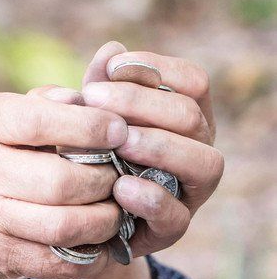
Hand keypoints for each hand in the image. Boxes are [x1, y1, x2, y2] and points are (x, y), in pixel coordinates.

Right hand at [0, 86, 128, 278]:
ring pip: (63, 224)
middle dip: (105, 182)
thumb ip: (56, 100)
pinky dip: (88, 255)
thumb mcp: (10, 123)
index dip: (89, 126)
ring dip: (103, 222)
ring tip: (117, 211)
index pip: (39, 120)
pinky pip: (56, 260)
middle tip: (123, 179)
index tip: (121, 130)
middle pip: (60, 180)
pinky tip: (100, 243)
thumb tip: (111, 60)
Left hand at [81, 41, 223, 258]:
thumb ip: (100, 87)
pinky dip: (151, 198)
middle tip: (94, 98)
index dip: (158, 69)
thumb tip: (111, 49)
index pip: (193, 82)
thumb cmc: (88, 154)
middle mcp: (198, 149)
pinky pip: (177, 215)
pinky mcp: (172, 229)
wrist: (76, 217)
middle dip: (142, 103)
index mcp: (185, 116)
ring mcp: (191, 192)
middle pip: (192, 116)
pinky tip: (120, 187)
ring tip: (120, 142)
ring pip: (204, 162)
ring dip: (160, 147)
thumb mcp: (89, 118)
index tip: (112, 68)